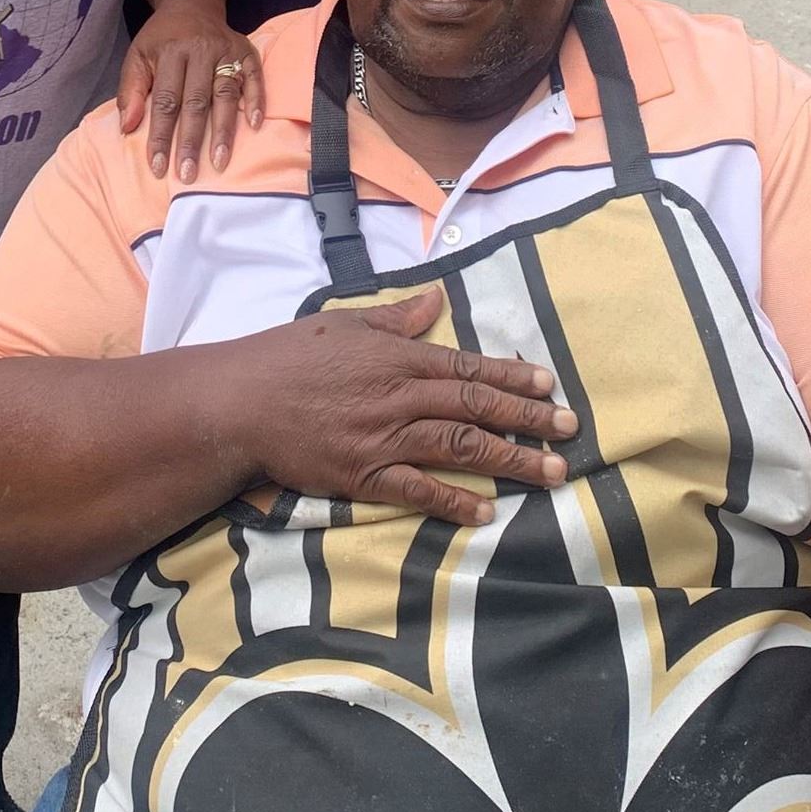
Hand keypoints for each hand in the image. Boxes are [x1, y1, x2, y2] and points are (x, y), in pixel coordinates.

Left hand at [116, 4, 261, 180]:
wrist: (191, 5)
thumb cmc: (162, 39)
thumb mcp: (137, 56)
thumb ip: (132, 91)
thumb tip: (128, 128)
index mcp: (170, 52)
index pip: (165, 101)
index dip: (160, 135)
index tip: (157, 167)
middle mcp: (200, 51)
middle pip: (195, 102)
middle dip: (190, 141)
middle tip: (187, 174)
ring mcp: (227, 51)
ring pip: (226, 94)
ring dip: (223, 131)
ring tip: (218, 162)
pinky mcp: (247, 52)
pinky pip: (255, 77)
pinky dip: (256, 100)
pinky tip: (254, 125)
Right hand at [210, 287, 577, 524]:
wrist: (240, 401)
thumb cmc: (288, 356)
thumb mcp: (345, 323)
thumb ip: (396, 319)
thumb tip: (437, 300)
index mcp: (397, 357)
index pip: (468, 366)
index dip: (514, 377)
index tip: (550, 385)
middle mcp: (399, 396)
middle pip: (476, 406)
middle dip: (529, 419)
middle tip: (569, 430)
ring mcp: (384, 438)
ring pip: (460, 447)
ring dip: (510, 461)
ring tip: (550, 474)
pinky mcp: (364, 475)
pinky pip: (418, 490)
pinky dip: (455, 501)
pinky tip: (486, 511)